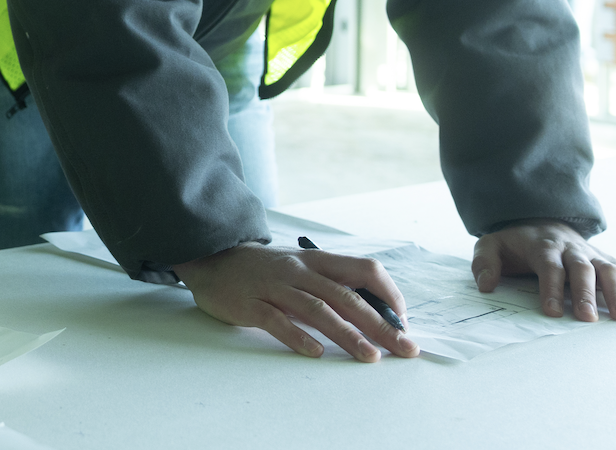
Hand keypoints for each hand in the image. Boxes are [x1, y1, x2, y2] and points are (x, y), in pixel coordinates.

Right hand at [172, 242, 419, 361]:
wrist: (212, 259)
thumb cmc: (263, 269)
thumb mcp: (299, 268)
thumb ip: (328, 286)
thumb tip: (371, 315)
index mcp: (315, 261)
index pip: (364, 269)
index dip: (388, 295)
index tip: (402, 321)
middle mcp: (298, 271)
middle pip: (346, 296)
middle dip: (380, 324)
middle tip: (403, 348)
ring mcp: (274, 286)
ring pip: (317, 309)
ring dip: (347, 334)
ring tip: (370, 356)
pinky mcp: (250, 303)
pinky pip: (277, 320)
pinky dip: (298, 336)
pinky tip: (315, 352)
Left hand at [472, 220, 615, 322]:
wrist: (539, 220)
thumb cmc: (514, 243)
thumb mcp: (491, 246)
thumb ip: (485, 262)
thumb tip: (486, 284)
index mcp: (542, 245)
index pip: (548, 265)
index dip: (549, 288)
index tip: (550, 312)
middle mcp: (571, 248)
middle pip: (581, 268)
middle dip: (585, 293)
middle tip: (588, 319)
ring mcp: (592, 254)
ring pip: (608, 269)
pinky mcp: (607, 261)